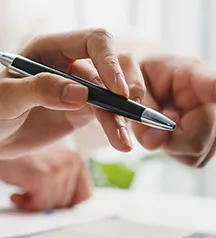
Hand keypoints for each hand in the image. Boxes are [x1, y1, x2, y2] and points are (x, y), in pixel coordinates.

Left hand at [0, 29, 146, 157]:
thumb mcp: (6, 98)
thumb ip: (40, 90)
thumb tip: (81, 94)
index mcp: (51, 50)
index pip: (94, 42)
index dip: (110, 62)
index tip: (117, 91)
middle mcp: (71, 66)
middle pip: (112, 70)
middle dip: (124, 92)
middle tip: (129, 112)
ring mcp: (82, 90)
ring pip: (114, 99)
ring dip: (122, 119)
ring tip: (124, 142)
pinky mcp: (85, 112)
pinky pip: (108, 117)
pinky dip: (117, 130)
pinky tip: (122, 143)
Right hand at [0, 144, 91, 210]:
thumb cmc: (21, 156)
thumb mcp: (50, 163)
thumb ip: (64, 179)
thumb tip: (71, 205)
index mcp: (76, 159)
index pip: (85, 194)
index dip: (68, 204)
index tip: (52, 202)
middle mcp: (71, 163)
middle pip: (67, 203)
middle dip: (46, 204)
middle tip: (29, 196)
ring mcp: (59, 169)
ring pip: (53, 205)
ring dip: (34, 204)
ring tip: (22, 193)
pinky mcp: (43, 177)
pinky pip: (40, 205)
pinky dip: (25, 204)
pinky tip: (16, 195)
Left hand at [132, 54, 215, 166]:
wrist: (153, 81)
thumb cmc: (143, 74)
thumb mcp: (131, 81)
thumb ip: (139, 108)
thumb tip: (155, 143)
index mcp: (196, 75)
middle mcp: (214, 101)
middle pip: (197, 138)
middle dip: (169, 138)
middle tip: (155, 119)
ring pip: (195, 153)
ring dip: (171, 145)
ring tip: (167, 121)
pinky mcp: (211, 144)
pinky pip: (194, 160)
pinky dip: (176, 152)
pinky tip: (174, 134)